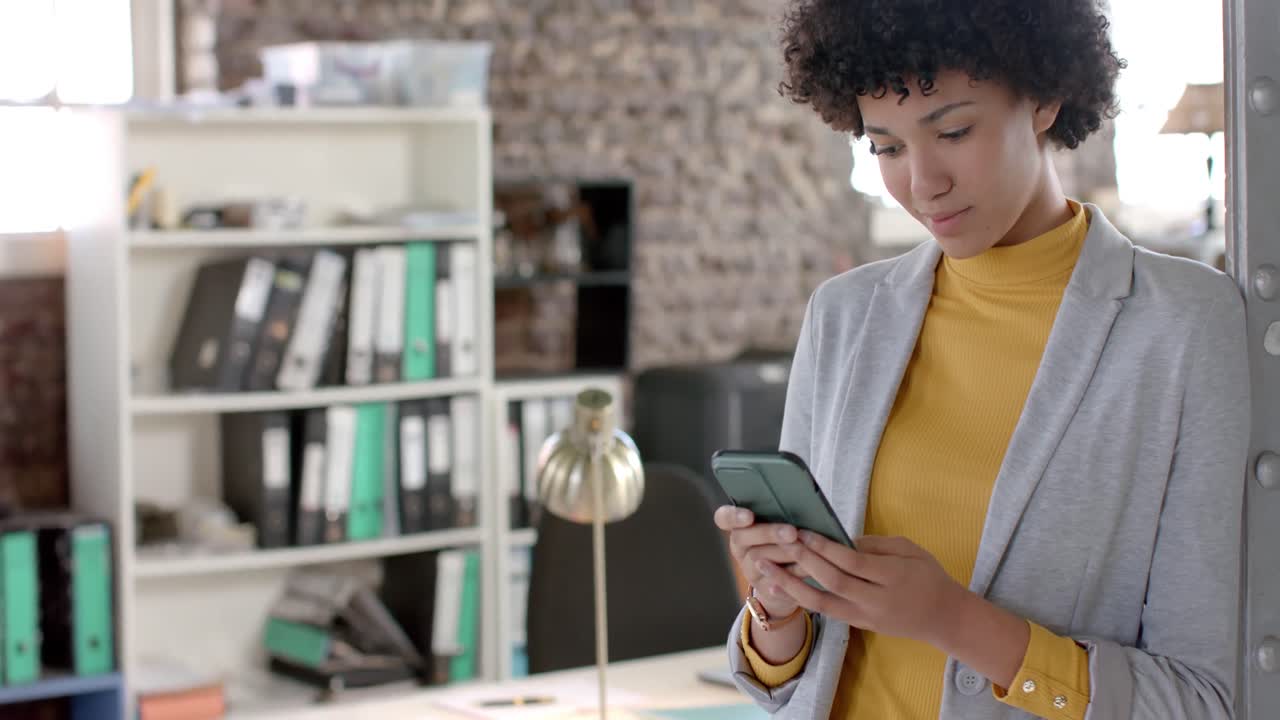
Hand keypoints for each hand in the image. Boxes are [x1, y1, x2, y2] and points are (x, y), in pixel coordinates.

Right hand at [713, 505, 809, 615]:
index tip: (749, 516)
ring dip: (782, 553)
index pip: (724, 518)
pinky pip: (775, 580)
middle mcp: (740, 548)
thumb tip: (798, 501)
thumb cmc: (785, 542)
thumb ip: (780, 515)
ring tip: (803, 549)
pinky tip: (807, 567)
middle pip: (742, 537)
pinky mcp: (764, 588)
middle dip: (768, 533)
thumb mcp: (779, 526)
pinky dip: (792, 572)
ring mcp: (749, 570)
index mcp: (740, 528)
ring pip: (759, 559)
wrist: (789, 582)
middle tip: (791, 532)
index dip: (733, 516)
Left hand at [759, 532, 967, 646]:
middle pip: (832, 581)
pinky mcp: (859, 625)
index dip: (825, 547)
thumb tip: (840, 539)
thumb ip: (875, 544)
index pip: (851, 562)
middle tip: (778, 542)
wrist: (944, 617)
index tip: (802, 531)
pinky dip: (802, 600)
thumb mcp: (910, 548)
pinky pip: (826, 612)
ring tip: (765, 569)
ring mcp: (866, 616)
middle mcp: (876, 600)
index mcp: (892, 576)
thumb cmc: (928, 575)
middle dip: (803, 561)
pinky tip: (781, 587)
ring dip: (791, 585)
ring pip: (822, 603)